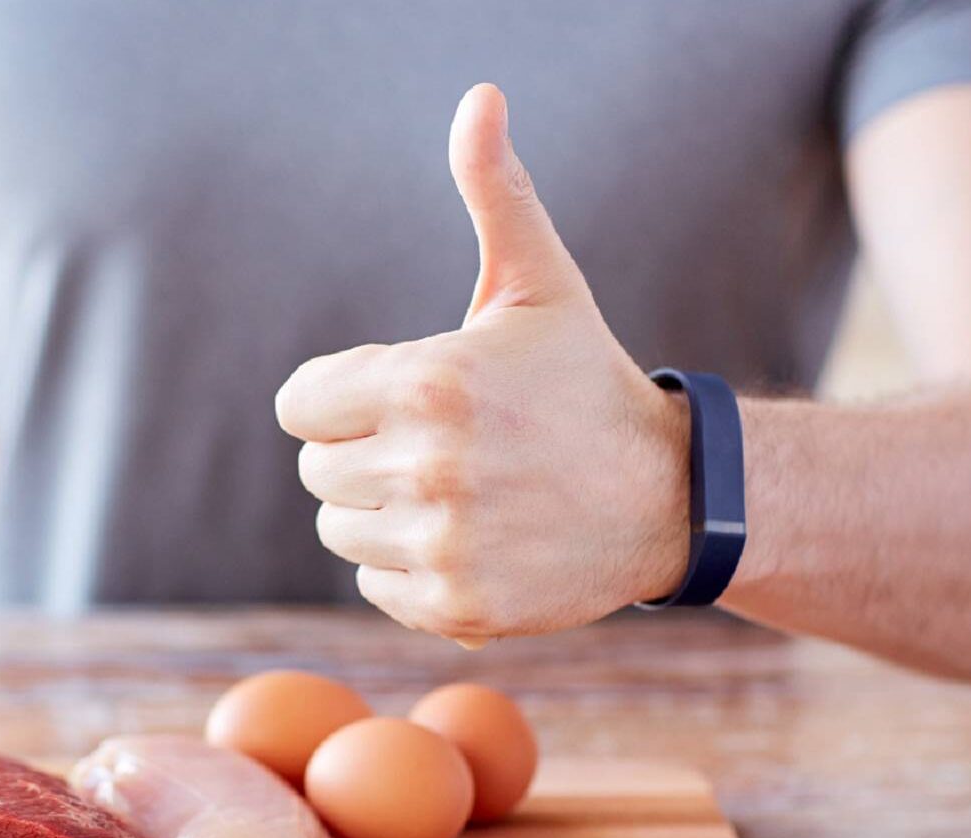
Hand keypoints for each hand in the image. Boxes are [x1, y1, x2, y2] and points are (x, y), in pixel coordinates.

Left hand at [275, 84, 690, 645]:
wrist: (670, 497)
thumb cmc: (584, 381)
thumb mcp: (539, 283)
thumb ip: (494, 193)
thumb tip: (479, 98)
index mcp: (426, 383)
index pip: (299, 405)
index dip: (342, 397)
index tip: (400, 396)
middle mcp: (426, 468)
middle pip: (316, 471)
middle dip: (364, 453)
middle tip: (442, 446)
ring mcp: (440, 544)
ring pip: (339, 531)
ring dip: (383, 513)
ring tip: (460, 491)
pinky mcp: (454, 606)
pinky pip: (375, 586)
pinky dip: (409, 568)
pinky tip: (470, 539)